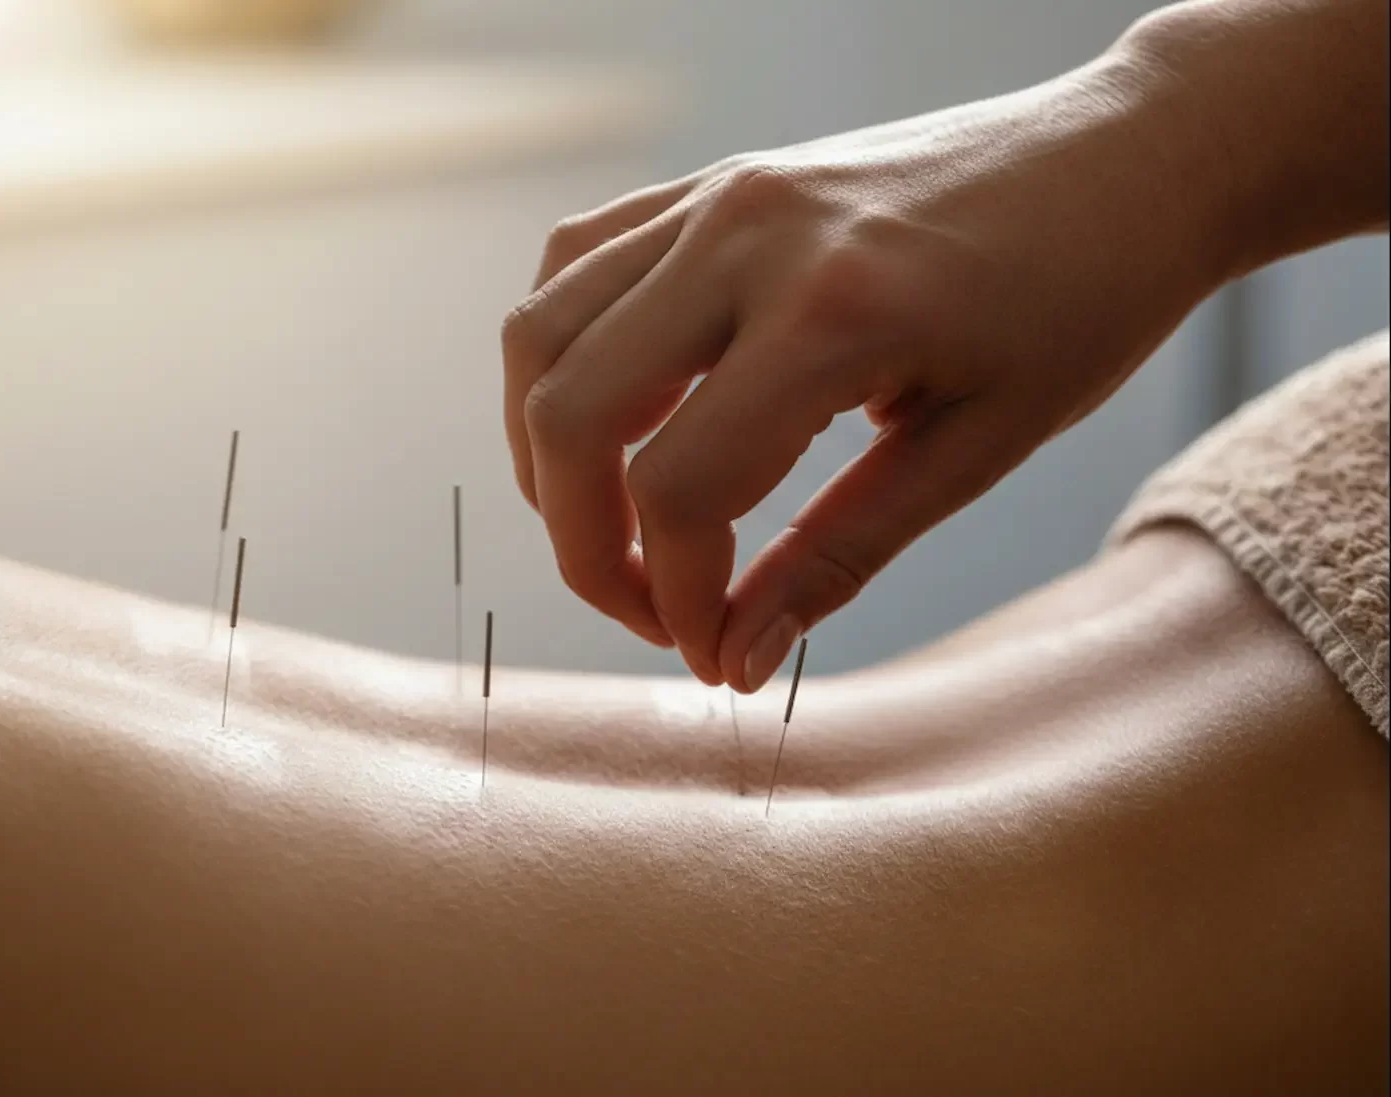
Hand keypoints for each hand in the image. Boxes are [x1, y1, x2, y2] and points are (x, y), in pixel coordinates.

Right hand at [502, 52, 1227, 691]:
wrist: (1126, 158)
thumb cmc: (1084, 298)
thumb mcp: (980, 449)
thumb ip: (838, 557)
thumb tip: (733, 658)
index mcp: (833, 310)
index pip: (679, 487)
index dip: (675, 598)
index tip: (711, 655)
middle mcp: (746, 236)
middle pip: (570, 412)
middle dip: (583, 546)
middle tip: (648, 609)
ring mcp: (717, 195)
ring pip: (542, 333)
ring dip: (548, 452)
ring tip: (613, 524)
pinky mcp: (712, 181)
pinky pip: (578, 262)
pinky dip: (565, 352)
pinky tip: (618, 411)